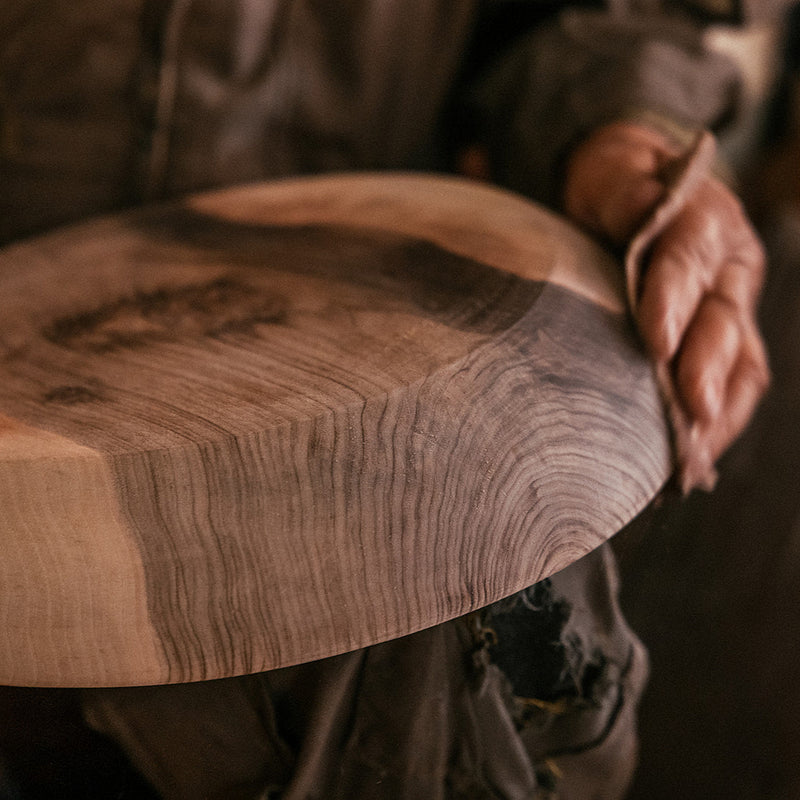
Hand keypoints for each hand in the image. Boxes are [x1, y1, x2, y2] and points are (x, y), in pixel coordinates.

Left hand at [563, 122, 768, 475]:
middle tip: (690, 409)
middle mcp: (729, 267)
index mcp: (703, 219)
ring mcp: (731, 306)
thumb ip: (625, 194)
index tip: (657, 343)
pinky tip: (695, 452)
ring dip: (722, 407)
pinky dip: (720, 418)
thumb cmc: (616, 187)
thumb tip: (641, 214)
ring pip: (742, 360)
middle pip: (722, 320)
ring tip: (696, 451)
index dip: (673, 302)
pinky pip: (736, 380)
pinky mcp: (724, 337)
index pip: (687, 261)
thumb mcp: (612, 175)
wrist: (636, 189)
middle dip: (707, 367)